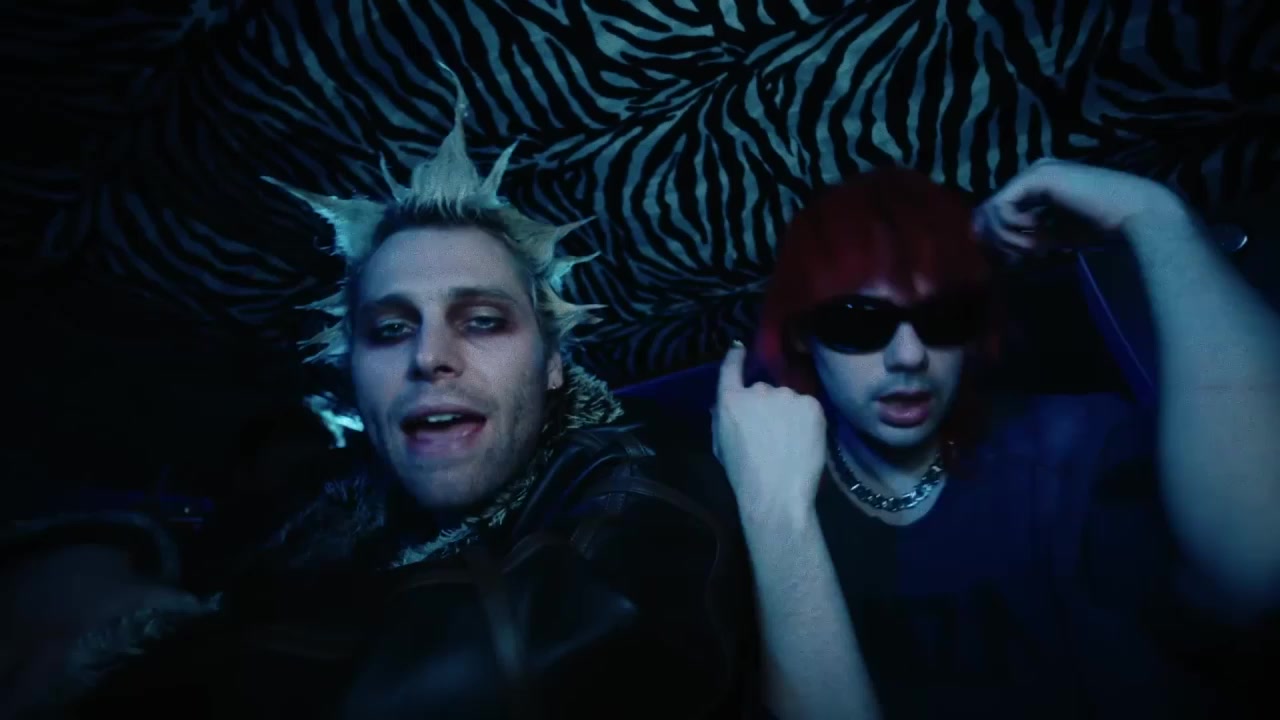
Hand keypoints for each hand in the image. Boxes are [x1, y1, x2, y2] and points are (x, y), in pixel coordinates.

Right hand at [711, 342, 826, 522]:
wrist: (776, 492)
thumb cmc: (743, 475)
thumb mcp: (721, 445)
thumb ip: (722, 419)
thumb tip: (724, 404)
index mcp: (730, 400)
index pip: (730, 369)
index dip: (735, 357)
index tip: (739, 348)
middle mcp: (757, 390)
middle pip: (762, 390)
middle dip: (766, 405)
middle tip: (771, 432)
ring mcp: (786, 395)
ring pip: (787, 399)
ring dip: (787, 412)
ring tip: (789, 441)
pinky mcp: (811, 404)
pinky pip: (807, 406)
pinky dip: (806, 420)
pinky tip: (803, 440)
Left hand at [975, 158, 1186, 256]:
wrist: (1131, 213)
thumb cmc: (1100, 225)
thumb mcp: (1055, 234)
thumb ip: (1029, 237)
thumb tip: (1001, 250)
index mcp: (1037, 186)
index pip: (999, 210)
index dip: (999, 237)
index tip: (1018, 257)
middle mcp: (1032, 174)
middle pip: (990, 209)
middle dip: (1000, 239)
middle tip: (1024, 255)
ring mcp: (1033, 172)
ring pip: (993, 210)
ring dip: (1007, 237)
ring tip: (1034, 248)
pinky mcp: (1036, 177)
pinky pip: (1002, 207)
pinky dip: (1012, 228)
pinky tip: (1036, 236)